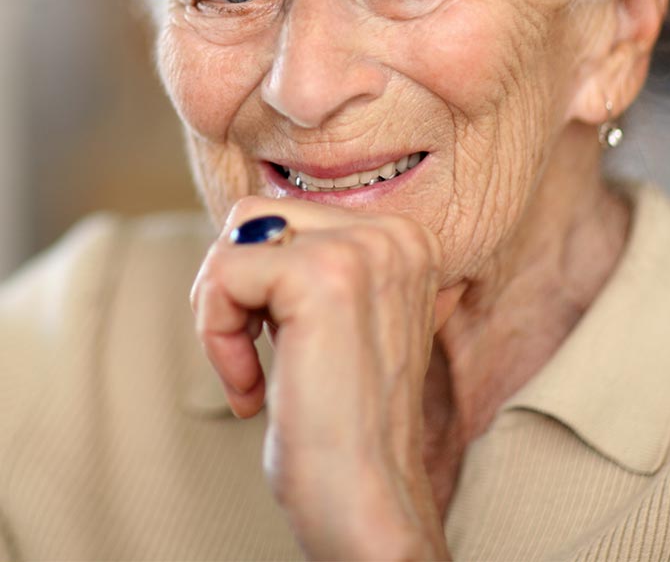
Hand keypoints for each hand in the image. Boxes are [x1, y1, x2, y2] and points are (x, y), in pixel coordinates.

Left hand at [190, 196, 455, 560]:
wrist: (370, 502)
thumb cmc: (347, 423)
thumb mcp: (347, 321)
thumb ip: (328, 264)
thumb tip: (262, 221)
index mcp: (406, 239)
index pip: (290, 214)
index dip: (262, 284)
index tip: (282, 346)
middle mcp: (394, 233)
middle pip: (257, 215)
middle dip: (235, 289)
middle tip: (255, 355)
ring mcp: (361, 250)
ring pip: (234, 238)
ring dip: (221, 310)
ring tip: (251, 369)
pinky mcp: (320, 276)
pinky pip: (223, 272)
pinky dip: (215, 335)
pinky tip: (251, 389)